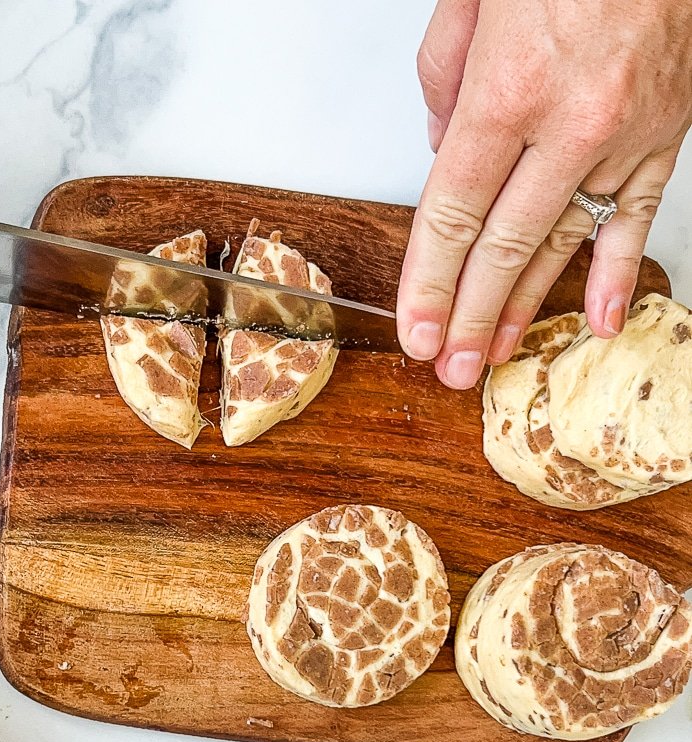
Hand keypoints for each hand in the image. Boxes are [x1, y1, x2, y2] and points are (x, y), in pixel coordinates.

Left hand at [399, 0, 691, 388]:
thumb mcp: (472, 0)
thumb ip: (444, 82)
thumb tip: (440, 152)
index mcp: (510, 90)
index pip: (453, 214)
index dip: (429, 282)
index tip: (416, 329)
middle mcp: (570, 122)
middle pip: (503, 246)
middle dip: (469, 316)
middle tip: (449, 366)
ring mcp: (623, 135)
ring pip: (562, 243)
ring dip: (523, 307)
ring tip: (494, 354)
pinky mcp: (663, 134)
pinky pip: (635, 219)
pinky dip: (614, 275)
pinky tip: (594, 321)